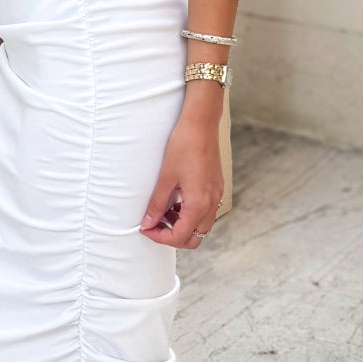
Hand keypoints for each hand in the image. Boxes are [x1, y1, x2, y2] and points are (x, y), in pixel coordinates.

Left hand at [139, 120, 222, 248]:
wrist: (201, 123)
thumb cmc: (184, 145)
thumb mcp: (166, 177)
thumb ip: (156, 204)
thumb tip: (148, 223)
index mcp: (199, 204)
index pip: (180, 236)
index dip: (160, 237)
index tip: (146, 229)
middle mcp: (212, 203)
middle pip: (194, 238)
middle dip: (173, 237)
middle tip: (155, 225)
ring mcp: (216, 196)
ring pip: (201, 226)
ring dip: (182, 226)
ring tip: (164, 212)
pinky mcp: (216, 188)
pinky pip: (206, 212)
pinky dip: (191, 214)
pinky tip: (176, 201)